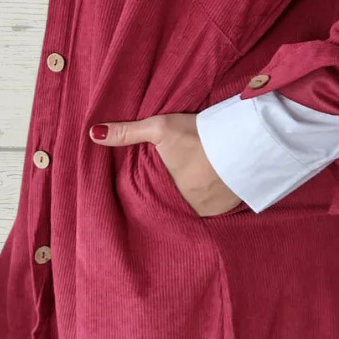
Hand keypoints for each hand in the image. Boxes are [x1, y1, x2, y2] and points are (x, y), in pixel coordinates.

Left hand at [88, 113, 241, 216]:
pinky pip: (213, 209)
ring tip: (187, 189)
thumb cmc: (199, 135)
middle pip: (170, 204)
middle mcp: (186, 208)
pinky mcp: (228, 208)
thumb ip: (127, 132)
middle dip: (167, 199)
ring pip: (191, 209)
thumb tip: (92, 134)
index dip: (145, 194)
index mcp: (165, 193)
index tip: (143, 191)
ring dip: (188, 201)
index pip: (148, 199)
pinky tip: (208, 191)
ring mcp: (209, 211)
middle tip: (167, 188)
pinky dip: (208, 202)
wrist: (245, 142)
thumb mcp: (160, 127)